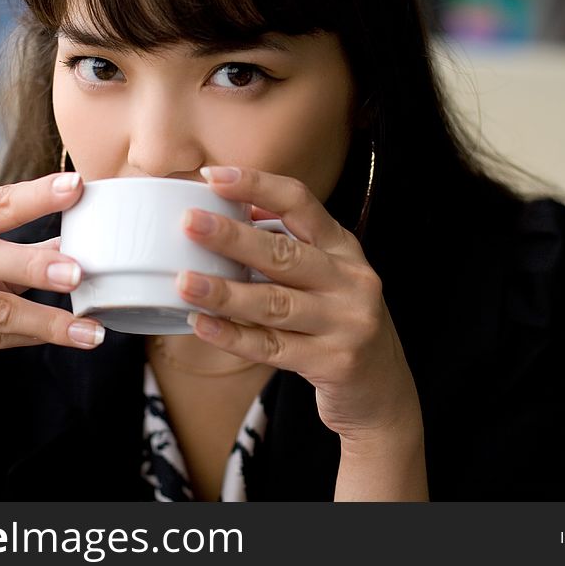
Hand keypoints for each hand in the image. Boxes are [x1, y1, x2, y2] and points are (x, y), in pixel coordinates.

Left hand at [178, 166, 422, 448]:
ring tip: (183, 281)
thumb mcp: (328, 274)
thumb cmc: (340, 321)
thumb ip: (289, 243)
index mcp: (344, 248)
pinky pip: (272, 348)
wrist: (381, 388)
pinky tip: (200, 325)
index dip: (257, 185)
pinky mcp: (333, 363)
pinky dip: (232, 336)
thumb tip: (236, 208)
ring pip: (274, 304)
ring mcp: (346, 323)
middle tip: (188, 223)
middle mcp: (350, 281)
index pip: (300, 203)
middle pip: (285, 254)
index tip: (212, 177)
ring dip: (224, 292)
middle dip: (232, 237)